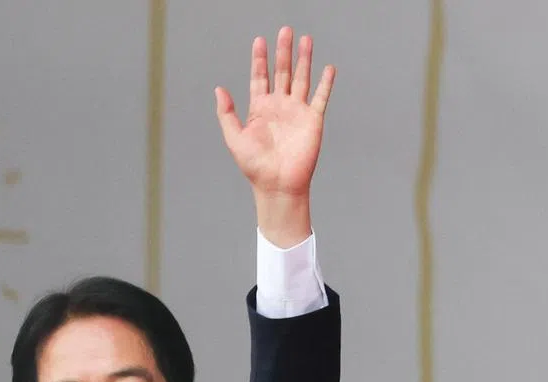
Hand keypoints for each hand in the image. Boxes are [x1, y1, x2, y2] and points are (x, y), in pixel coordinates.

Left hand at [215, 27, 334, 244]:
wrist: (277, 185)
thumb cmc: (254, 166)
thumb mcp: (234, 138)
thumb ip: (227, 113)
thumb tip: (218, 89)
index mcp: (260, 108)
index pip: (260, 77)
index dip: (260, 59)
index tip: (259, 40)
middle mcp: (279, 106)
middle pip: (282, 72)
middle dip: (283, 51)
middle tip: (285, 30)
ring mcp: (297, 112)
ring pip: (301, 78)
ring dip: (304, 59)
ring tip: (305, 39)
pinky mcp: (313, 120)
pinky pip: (321, 97)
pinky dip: (326, 83)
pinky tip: (328, 68)